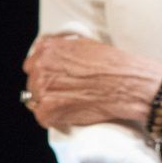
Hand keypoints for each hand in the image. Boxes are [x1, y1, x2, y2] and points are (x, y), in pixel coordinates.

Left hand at [22, 34, 161, 130]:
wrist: (128, 85)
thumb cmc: (114, 65)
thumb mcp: (85, 44)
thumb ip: (63, 49)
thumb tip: (53, 58)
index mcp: (48, 49)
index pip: (33, 64)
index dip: (46, 73)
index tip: (57, 79)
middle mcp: (40, 67)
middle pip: (33, 83)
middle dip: (48, 88)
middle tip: (69, 92)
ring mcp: (41, 90)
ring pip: (36, 100)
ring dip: (51, 103)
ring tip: (74, 102)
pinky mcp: (47, 111)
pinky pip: (44, 118)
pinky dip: (57, 118)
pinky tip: (74, 111)